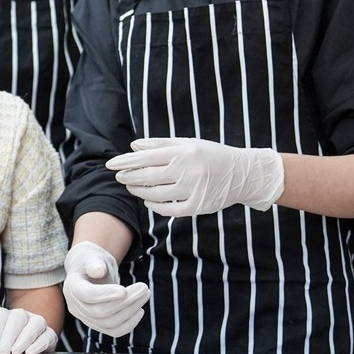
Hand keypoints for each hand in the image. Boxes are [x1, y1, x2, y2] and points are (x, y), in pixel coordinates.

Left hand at [0, 304, 56, 353]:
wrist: (28, 346)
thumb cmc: (6, 341)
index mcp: (7, 314)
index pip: (0, 315)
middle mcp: (23, 316)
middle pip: (17, 318)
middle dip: (8, 336)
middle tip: (2, 353)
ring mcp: (37, 323)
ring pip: (35, 324)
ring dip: (24, 338)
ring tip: (15, 352)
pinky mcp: (49, 335)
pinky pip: (48, 335)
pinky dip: (39, 344)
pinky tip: (30, 352)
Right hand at [62, 242, 148, 336]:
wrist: (90, 271)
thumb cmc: (92, 261)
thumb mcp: (92, 256)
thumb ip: (95, 263)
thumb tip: (98, 271)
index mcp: (72, 287)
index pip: (87, 295)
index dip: (106, 294)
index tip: (125, 290)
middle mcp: (76, 307)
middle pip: (101, 312)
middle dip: (126, 301)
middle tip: (144, 288)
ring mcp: (86, 319)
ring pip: (110, 323)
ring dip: (131, 311)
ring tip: (145, 294)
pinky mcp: (98, 325)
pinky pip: (114, 331)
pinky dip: (129, 324)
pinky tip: (140, 310)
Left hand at [106, 138, 283, 216]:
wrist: (243, 174)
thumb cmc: (211, 155)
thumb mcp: (187, 143)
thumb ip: (159, 144)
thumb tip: (133, 146)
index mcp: (183, 152)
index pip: (145, 157)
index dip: (125, 162)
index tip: (111, 165)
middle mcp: (187, 170)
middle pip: (148, 176)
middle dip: (129, 177)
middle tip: (119, 177)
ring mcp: (193, 190)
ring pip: (155, 194)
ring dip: (139, 191)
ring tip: (132, 187)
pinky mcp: (198, 206)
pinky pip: (170, 210)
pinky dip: (155, 206)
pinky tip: (148, 201)